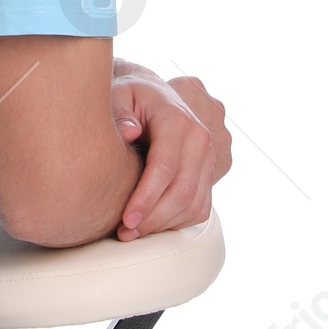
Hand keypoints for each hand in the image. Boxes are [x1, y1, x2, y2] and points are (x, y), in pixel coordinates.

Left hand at [109, 72, 229, 240]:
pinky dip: (176, 223)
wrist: (153, 96)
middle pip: (181, 191)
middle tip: (124, 233)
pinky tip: (150, 225)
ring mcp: (208, 158)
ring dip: (162, 225)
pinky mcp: (209, 174)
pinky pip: (199, 209)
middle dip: (152, 218)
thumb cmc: (130, 98)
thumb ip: (119, 112)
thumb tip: (130, 132)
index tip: (125, 219)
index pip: (165, 167)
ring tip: (131, 233)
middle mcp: (199, 139)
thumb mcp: (118, 96)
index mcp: (177, 119)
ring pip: (193, 204)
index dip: (145, 197)